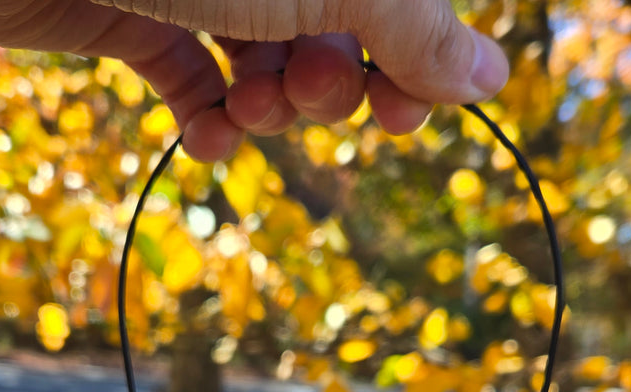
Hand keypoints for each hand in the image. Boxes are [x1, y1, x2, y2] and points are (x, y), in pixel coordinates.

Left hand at [0, 0, 507, 160]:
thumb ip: (410, 27)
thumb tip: (493, 76)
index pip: (397, 0)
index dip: (410, 62)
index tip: (402, 117)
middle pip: (335, 31)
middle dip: (329, 84)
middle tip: (305, 94)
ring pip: (266, 61)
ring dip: (270, 105)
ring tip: (248, 110)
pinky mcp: (136, 9)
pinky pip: (193, 76)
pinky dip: (208, 118)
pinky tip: (208, 139)